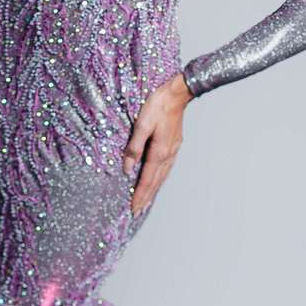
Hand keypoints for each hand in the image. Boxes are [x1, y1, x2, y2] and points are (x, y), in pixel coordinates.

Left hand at [123, 72, 192, 216]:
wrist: (177, 94)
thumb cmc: (158, 106)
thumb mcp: (141, 124)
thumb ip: (134, 147)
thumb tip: (127, 168)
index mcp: (159, 151)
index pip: (147, 179)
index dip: (140, 194)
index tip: (134, 208)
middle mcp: (168, 155)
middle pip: (156, 182)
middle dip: (147, 197)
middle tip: (138, 212)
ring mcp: (173, 150)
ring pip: (162, 176)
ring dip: (154, 190)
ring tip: (147, 202)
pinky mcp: (175, 145)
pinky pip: (167, 168)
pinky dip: (161, 179)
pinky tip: (158, 180)